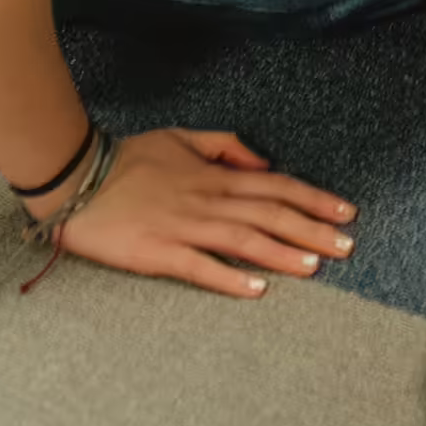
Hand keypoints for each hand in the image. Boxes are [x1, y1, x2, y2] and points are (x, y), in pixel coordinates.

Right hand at [37, 128, 354, 299]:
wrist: (77, 176)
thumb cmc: (129, 158)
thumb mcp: (183, 137)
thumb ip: (226, 146)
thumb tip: (262, 161)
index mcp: (216, 174)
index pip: (277, 186)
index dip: (314, 199)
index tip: (346, 212)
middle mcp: (208, 199)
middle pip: (271, 213)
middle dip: (313, 229)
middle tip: (348, 245)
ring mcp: (184, 226)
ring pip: (244, 239)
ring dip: (283, 252)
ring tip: (317, 265)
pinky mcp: (158, 252)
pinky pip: (200, 266)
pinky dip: (230, 277)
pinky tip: (256, 289)